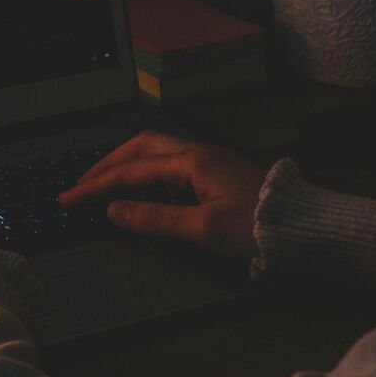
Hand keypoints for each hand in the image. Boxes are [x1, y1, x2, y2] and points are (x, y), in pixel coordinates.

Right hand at [58, 131, 266, 263]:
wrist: (307, 227)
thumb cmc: (257, 229)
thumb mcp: (203, 229)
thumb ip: (154, 218)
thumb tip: (113, 211)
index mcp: (191, 161)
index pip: (130, 170)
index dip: (96, 185)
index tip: (68, 198)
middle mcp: (198, 153)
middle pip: (141, 147)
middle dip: (108, 164)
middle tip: (83, 184)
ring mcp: (211, 160)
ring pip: (157, 153)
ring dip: (127, 165)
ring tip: (106, 184)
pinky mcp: (220, 172)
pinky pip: (172, 164)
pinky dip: (147, 172)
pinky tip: (144, 189)